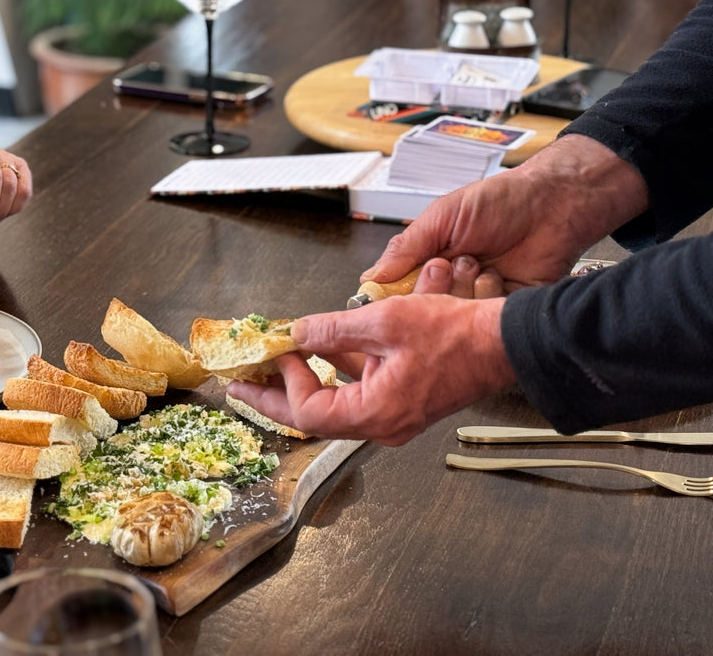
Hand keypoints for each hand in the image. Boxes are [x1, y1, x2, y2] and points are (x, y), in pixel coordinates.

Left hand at [227, 261, 514, 444]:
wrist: (504, 344)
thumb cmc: (454, 336)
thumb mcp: (384, 322)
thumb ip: (334, 330)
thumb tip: (297, 332)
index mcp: (376, 413)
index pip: (310, 412)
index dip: (286, 385)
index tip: (279, 354)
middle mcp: (382, 425)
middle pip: (314, 419)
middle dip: (276, 398)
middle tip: (242, 385)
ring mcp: (392, 417)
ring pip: (333, 407)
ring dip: (301, 386)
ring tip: (271, 368)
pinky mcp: (401, 403)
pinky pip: (356, 395)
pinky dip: (333, 376)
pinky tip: (319, 353)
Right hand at [364, 135, 647, 293]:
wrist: (552, 205)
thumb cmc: (497, 202)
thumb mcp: (441, 217)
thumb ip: (405, 248)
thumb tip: (370, 280)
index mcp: (428, 263)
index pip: (398, 293)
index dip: (395, 299)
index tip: (396, 295)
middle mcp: (449, 285)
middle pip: (424, 312)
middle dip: (435, 289)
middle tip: (449, 264)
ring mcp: (476, 299)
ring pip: (454, 317)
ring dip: (466, 290)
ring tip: (481, 263)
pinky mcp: (503, 311)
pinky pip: (485, 321)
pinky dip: (490, 298)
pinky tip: (499, 276)